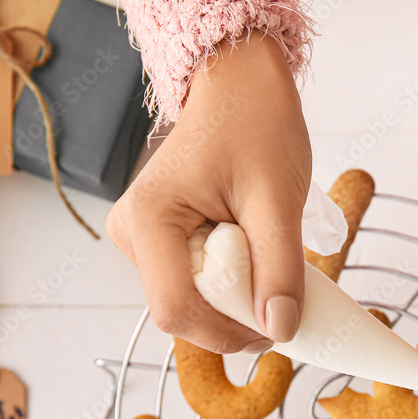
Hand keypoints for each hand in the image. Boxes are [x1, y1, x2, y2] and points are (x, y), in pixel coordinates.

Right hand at [107, 36, 310, 352]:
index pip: (178, 310)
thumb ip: (278, 268)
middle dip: (236, 318)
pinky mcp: (160, 242)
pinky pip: (196, 285)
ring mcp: (143, 240)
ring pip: (191, 304)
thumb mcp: (277, 200)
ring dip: (236, 303)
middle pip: (183, 312)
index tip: (279, 327)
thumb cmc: (257, 126)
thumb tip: (280, 329)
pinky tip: (257, 264)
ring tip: (271, 268)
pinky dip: (232, 287)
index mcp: (149, 219)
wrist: (241, 87)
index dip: (230, 332)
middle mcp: (132, 233)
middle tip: (285, 298)